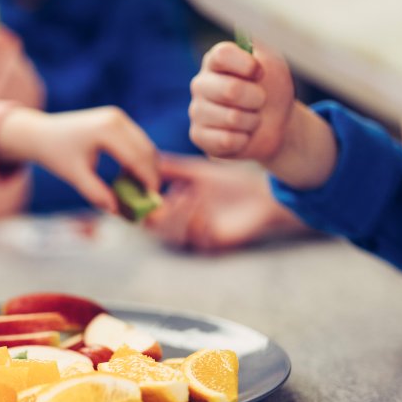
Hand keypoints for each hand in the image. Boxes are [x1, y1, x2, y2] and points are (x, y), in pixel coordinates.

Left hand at [0, 106, 159, 213]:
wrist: (41, 134)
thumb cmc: (55, 154)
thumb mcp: (74, 175)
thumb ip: (95, 193)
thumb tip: (116, 210)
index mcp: (107, 130)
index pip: (137, 158)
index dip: (148, 180)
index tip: (152, 201)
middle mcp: (117, 119)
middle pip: (146, 151)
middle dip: (151, 175)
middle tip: (148, 200)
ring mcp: (118, 117)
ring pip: (145, 146)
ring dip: (146, 168)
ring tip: (138, 191)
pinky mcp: (117, 120)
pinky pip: (136, 142)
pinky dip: (138, 160)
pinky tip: (128, 177)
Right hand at [144, 154, 311, 251]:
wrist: (262, 193)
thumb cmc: (231, 184)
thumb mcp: (197, 172)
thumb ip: (172, 168)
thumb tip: (144, 159)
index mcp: (175, 213)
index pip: (146, 214)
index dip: (139, 203)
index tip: (141, 185)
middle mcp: (182, 228)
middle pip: (154, 229)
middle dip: (154, 211)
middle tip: (159, 194)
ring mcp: (197, 237)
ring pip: (173, 235)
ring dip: (175, 213)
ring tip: (185, 192)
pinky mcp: (214, 242)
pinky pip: (196, 236)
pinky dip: (194, 217)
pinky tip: (198, 198)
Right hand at [190, 41, 335, 189]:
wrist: (276, 124)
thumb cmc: (272, 89)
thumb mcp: (272, 61)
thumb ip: (260, 40)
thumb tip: (248, 22)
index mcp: (216, 61)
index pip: (222, 55)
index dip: (246, 66)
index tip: (260, 73)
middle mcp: (201, 84)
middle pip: (230, 90)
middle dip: (257, 98)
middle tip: (260, 100)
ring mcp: (197, 111)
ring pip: (231, 118)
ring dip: (252, 121)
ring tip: (252, 118)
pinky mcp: (198, 137)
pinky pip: (226, 141)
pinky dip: (244, 139)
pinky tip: (243, 135)